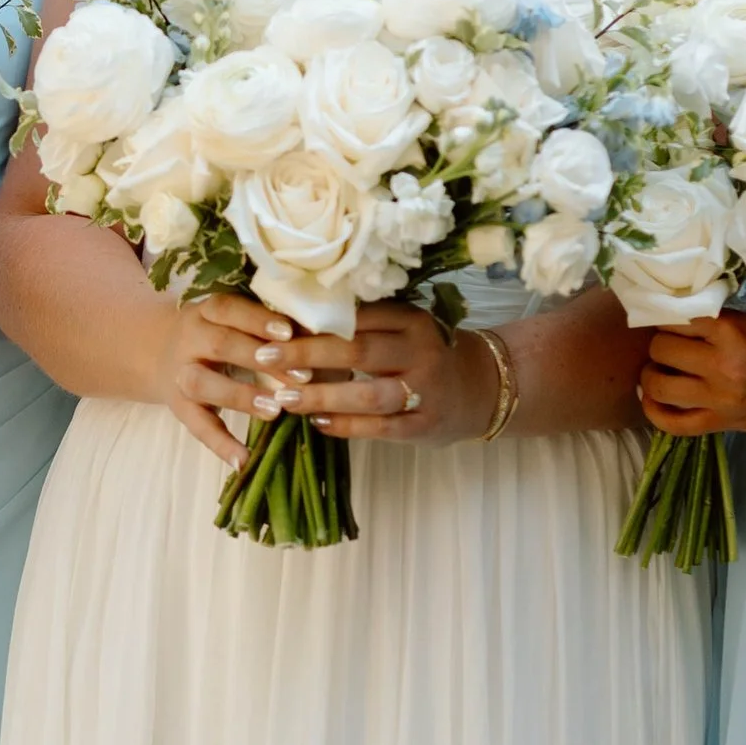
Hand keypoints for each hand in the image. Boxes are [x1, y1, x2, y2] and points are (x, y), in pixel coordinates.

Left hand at [149, 295, 492, 463]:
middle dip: (307, 354)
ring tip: (285, 397)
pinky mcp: (424, 425)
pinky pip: (380, 427)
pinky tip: (317, 422)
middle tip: (265, 356)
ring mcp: (425, 391)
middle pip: (358, 350)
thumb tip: (295, 319)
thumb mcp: (403, 329)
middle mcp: (421, 352)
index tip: (273, 324)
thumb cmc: (425, 354)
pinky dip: (347, 426)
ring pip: (369, 394)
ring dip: (323, 395)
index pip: (358, 317)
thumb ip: (364, 324)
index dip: (313, 322)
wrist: (480, 389)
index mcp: (411, 320)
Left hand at [640, 297, 745, 439]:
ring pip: (659, 387)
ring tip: (660, 367)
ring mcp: (722, 398)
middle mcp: (722, 364)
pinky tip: (653, 399)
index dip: (666, 311)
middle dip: (661, 341)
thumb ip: (732, 297)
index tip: (667, 310)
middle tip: (669, 338)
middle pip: (661, 349)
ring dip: (652, 375)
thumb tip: (694, 283)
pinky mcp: (726, 424)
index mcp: (733, 329)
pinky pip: (675, 424)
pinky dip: (656, 413)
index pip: (673, 315)